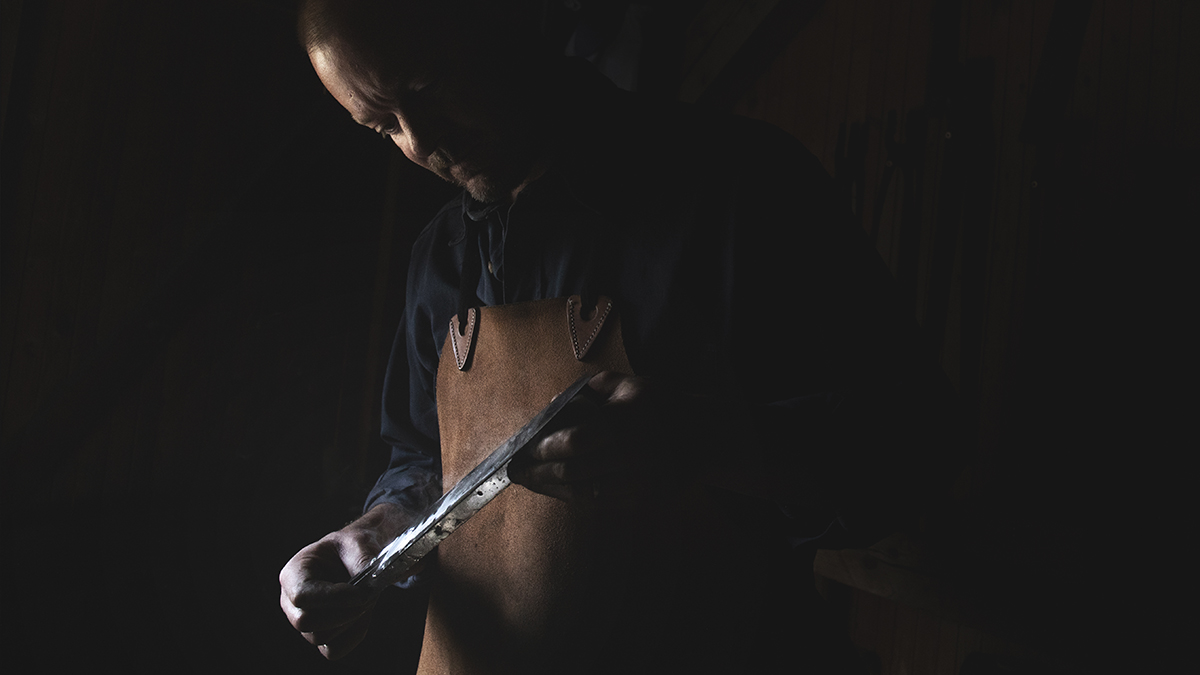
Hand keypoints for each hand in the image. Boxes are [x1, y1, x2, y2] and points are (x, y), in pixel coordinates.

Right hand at [279, 503, 414, 659]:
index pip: (302, 595)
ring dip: (351, 623)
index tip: (361, 593)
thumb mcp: (358, 543)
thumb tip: (367, 587)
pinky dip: (353, 636)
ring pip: (321, 637)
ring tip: (367, 602)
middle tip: (368, 597)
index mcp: (294, 573)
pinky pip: (333, 650)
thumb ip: (362, 561)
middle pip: (305, 622)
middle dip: (343, 612)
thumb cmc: (351, 548)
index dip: (333, 598)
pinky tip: (364, 617)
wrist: (357, 560)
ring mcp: (303, 621)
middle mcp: (291, 601)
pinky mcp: (319, 635)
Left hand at [508, 372, 710, 510]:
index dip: (545, 449)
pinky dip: (572, 496)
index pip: (576, 441)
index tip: (524, 449)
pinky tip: (556, 490)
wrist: (703, 437)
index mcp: (626, 420)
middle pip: (574, 471)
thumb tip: (551, 406)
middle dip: (538, 473)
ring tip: (529, 482)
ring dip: (550, 489)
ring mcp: (638, 480)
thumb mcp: (628, 384)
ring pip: (583, 491)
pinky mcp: (641, 499)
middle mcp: (632, 453)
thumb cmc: (658, 405)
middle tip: (515, 471)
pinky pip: (598, 501)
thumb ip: (588, 390)